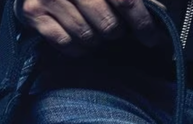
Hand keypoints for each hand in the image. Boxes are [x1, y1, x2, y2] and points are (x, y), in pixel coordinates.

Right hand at [14, 0, 166, 55]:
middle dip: (116, 32)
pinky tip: (81, 44)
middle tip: (115, 31)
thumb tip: (158, 9)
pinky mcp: (34, 13)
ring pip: (86, 36)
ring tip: (96, 35)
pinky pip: (63, 42)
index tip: (153, 38)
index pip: (127, 1)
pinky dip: (76, 49)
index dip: (142, 22)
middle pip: (107, 23)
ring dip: (96, 42)